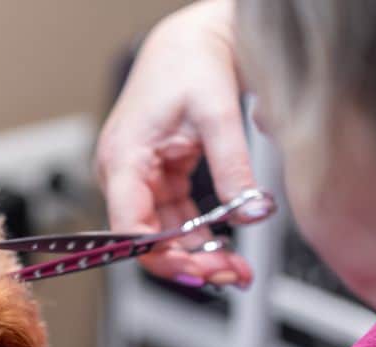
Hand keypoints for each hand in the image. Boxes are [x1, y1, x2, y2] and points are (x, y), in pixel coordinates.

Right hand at [96, 0, 255, 286]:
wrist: (189, 40)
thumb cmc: (189, 64)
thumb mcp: (217, 113)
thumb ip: (233, 166)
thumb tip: (252, 213)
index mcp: (125, 159)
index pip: (130, 228)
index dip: (162, 257)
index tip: (199, 272)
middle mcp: (123, 175)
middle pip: (146, 239)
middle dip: (188, 263)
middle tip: (230, 276)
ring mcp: (138, 179)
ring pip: (161, 235)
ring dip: (196, 255)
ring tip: (234, 269)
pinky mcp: (156, 180)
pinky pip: (173, 220)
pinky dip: (198, 236)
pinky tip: (222, 246)